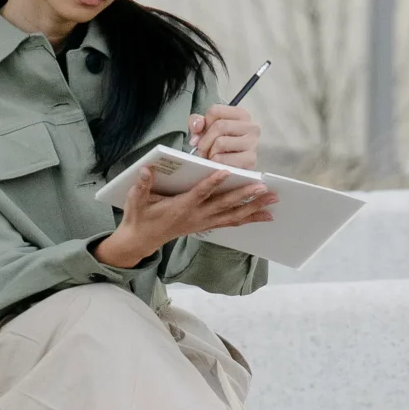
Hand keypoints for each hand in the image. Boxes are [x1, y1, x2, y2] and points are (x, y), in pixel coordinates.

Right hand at [94, 166, 276, 267]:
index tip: (226, 171)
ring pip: (232, 215)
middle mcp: (196, 216)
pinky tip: (264, 215)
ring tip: (272, 201)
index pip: (199, 193)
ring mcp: (203, 222)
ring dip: (254, 208)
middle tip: (263, 187)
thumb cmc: (140, 217)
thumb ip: (142, 184)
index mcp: (180, 207)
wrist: (142, 240)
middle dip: (245, 196)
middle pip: (224, 205)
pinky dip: (249, 218)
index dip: (213, 183)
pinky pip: (231, 222)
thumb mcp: (136, 200)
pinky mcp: (206, 225)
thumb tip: (146, 169)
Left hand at [188, 105, 260, 169]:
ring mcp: (253, 144)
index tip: (203, 133)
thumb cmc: (221, 147)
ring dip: (210, 153)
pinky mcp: (250, 160)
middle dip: (205, 141)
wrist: (233, 169)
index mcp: (241, 114)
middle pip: (219, 126)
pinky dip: (215, 163)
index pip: (215, 111)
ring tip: (211, 156)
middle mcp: (251, 127)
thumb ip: (197, 122)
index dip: (204, 123)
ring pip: (221, 143)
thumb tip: (197, 126)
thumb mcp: (207, 130)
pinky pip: (223, 160)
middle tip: (202, 150)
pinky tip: (218, 164)